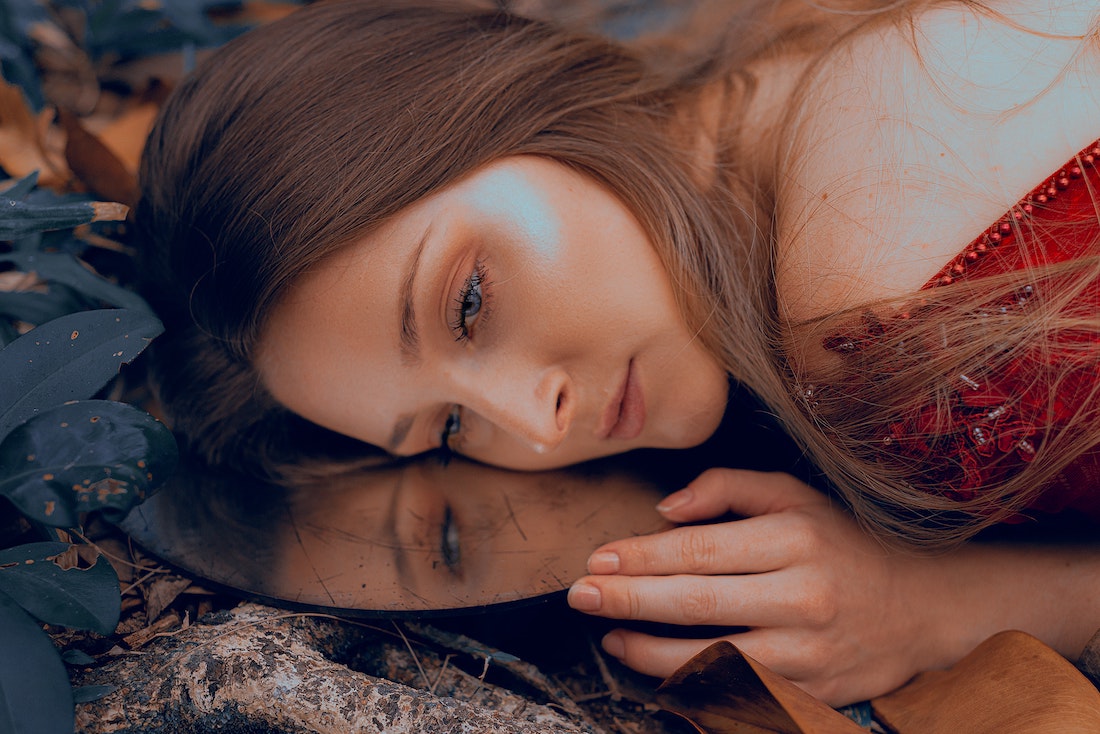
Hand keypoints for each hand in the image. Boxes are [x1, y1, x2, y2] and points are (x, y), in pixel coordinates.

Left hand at [566, 468, 964, 705]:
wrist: (923, 606)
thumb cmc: (846, 542)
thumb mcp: (795, 494)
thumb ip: (727, 487)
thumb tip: (665, 508)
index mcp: (795, 538)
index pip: (698, 549)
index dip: (640, 557)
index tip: (598, 560)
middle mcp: (802, 595)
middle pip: (695, 602)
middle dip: (628, 599)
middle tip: (581, 595)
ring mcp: (807, 651)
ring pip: (710, 657)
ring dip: (648, 650)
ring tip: (611, 635)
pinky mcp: (810, 691)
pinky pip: (738, 691)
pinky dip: (691, 684)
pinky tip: (658, 670)